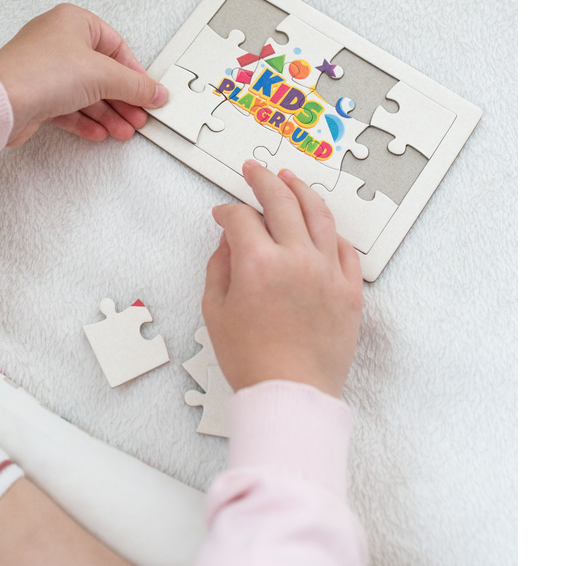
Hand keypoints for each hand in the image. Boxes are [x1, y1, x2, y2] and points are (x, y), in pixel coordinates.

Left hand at [0, 4, 167, 146]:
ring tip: (122, 130)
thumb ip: (134, 85)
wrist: (1, 102)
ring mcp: (45, 68)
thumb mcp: (103, 75)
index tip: (148, 93)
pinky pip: (68, 107)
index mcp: (74, 22)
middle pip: (102, 72)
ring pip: (85, 93)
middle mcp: (58, 41)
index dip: (135, 73)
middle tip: (138, 116)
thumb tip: (154, 91)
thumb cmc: (40, 72)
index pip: (116, 46)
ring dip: (107, 114)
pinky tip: (99, 132)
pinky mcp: (36, 94)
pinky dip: (85, 121)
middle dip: (122, 99)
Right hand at [202, 160, 362, 397]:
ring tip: (290, 180)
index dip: (227, 212)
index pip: (241, 218)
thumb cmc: (251, 361)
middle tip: (254, 170)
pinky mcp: (350, 290)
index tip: (222, 215)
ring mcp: (327, 271)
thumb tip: (230, 240)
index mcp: (258, 263)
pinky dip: (331, 231)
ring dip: (301, 191)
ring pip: (318, 214)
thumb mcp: (216, 311)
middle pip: (281, 201)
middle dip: (263, 180)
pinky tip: (321, 224)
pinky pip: (344, 248)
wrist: (290, 394)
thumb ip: (220, 266)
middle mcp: (296, 258)